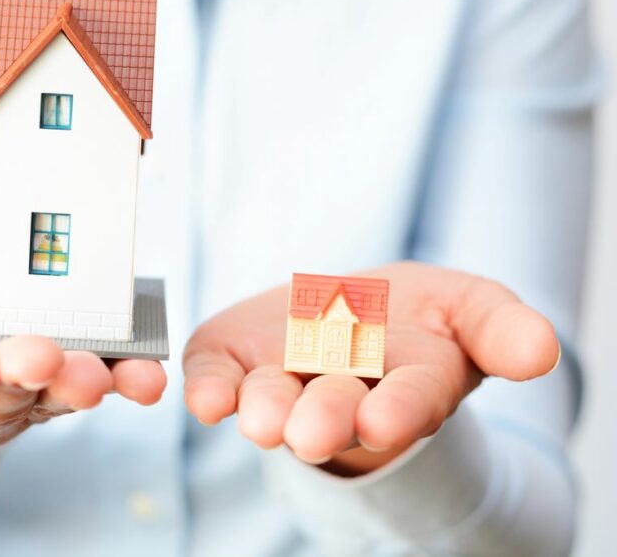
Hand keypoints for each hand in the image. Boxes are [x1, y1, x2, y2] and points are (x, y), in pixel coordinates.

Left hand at [183, 261, 560, 474]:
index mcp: (407, 383)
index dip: (399, 412)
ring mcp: (281, 381)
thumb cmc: (414, 317)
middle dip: (324, 419)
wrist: (346, 311)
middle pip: (334, 408)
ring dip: (264, 411)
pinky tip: (202, 399)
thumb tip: (542, 350)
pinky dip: (207, 388)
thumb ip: (501, 329)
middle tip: (312, 432)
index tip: (385, 422)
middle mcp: (340, 392)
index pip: (410, 401)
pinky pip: (217, 379)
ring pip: (272, 401)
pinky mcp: (232, 362)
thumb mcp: (471, 310)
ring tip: (260, 422)